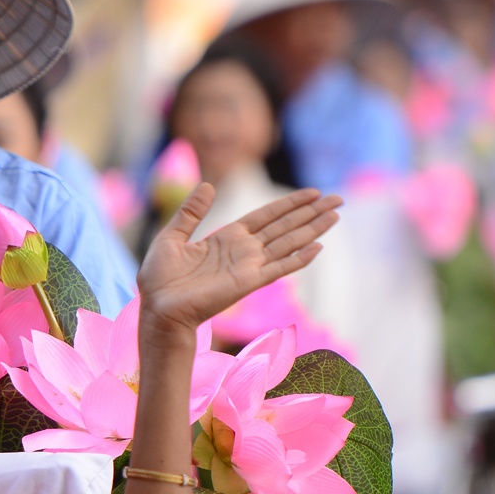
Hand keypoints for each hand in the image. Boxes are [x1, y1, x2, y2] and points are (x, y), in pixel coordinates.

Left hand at [137, 183, 340, 337]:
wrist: (157, 308)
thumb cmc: (160, 279)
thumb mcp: (172, 236)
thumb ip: (191, 212)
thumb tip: (208, 185)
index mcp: (227, 238)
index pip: (267, 216)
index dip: (290, 204)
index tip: (313, 193)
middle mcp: (244, 251)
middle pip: (285, 226)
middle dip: (312, 213)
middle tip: (338, 199)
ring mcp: (248, 267)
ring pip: (288, 243)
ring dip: (313, 229)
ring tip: (336, 215)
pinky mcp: (248, 282)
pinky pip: (279, 267)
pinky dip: (299, 258)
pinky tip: (318, 247)